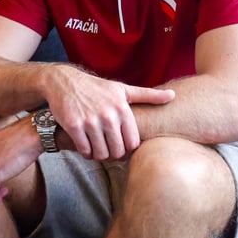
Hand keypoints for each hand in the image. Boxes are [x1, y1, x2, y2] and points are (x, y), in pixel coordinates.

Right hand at [47, 69, 174, 159]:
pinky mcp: (74, 126)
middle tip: (108, 149)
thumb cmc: (96, 88)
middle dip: (113, 154)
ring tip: (97, 149)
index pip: (133, 143)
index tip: (120, 145)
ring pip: (101, 153)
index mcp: (123, 109)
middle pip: (117, 151)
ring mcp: (90, 121)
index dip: (127, 148)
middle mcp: (108, 115)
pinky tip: (86, 147)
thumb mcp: (123, 89)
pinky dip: (86, 153)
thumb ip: (148, 95)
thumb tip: (173, 96)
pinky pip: (84, 151)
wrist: (64, 82)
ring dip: (99, 155)